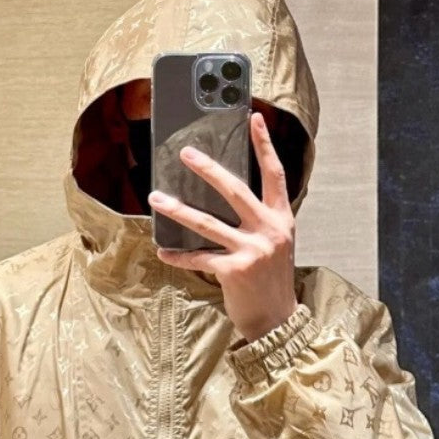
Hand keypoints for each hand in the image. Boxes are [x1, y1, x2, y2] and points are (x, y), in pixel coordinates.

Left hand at [148, 111, 297, 342]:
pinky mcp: (234, 271)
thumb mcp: (275, 244)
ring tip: (156, 198)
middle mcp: (269, 230)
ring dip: (178, 210)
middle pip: (235, 190)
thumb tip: (229, 198)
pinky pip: (199, 257)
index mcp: (282, 219)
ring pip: (207, 223)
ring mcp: (252, 250)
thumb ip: (260, 220)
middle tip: (186, 153)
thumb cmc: (272, 281)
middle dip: (207, 169)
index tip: (254, 118)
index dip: (265, 145)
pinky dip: (179, 256)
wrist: (278, 320)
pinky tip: (164, 251)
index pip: (274, 174)